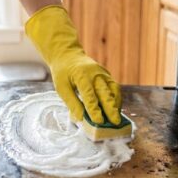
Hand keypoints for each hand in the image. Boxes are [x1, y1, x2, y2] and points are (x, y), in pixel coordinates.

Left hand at [26, 5, 121, 124]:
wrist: (68, 55)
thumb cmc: (63, 72)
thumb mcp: (61, 87)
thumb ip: (72, 102)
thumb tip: (80, 119)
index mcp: (81, 75)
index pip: (89, 94)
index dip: (94, 109)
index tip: (98, 121)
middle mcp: (95, 73)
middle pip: (105, 92)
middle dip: (111, 108)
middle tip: (115, 122)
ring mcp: (103, 73)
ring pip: (114, 90)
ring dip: (116, 105)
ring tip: (116, 119)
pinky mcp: (107, 75)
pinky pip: (114, 88)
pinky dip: (116, 99)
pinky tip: (115, 110)